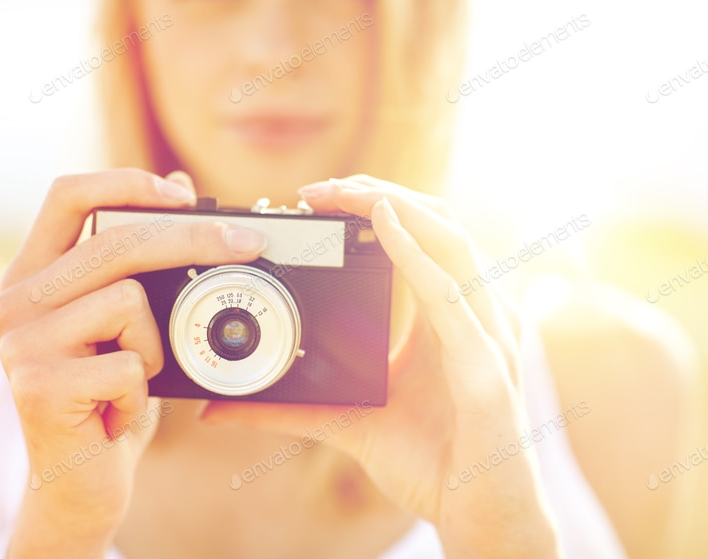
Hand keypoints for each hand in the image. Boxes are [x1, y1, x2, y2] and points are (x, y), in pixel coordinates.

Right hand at [0, 169, 267, 557]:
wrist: (80, 481)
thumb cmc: (107, 395)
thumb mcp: (127, 321)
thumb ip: (140, 259)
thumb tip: (178, 184)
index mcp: (32, 274)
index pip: (67, 194)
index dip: (127, 181)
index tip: (185, 195)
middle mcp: (14, 300)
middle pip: (115, 240)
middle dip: (196, 239)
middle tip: (249, 244)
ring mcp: (19, 343)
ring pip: (129, 302)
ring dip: (154, 346)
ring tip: (130, 379)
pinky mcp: (37, 386)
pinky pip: (129, 364)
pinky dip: (141, 392)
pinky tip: (115, 413)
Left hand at [199, 175, 560, 557]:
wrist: (481, 519)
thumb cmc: (434, 464)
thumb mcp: (351, 422)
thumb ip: (292, 407)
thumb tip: (220, 407)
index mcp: (452, 317)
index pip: (425, 237)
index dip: (379, 205)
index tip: (318, 199)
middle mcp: (476, 315)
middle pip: (439, 224)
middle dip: (380, 192)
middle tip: (320, 187)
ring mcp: (487, 336)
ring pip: (451, 243)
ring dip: (396, 205)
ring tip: (344, 191)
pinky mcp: (485, 369)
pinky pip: (453, 298)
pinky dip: (419, 255)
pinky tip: (387, 227)